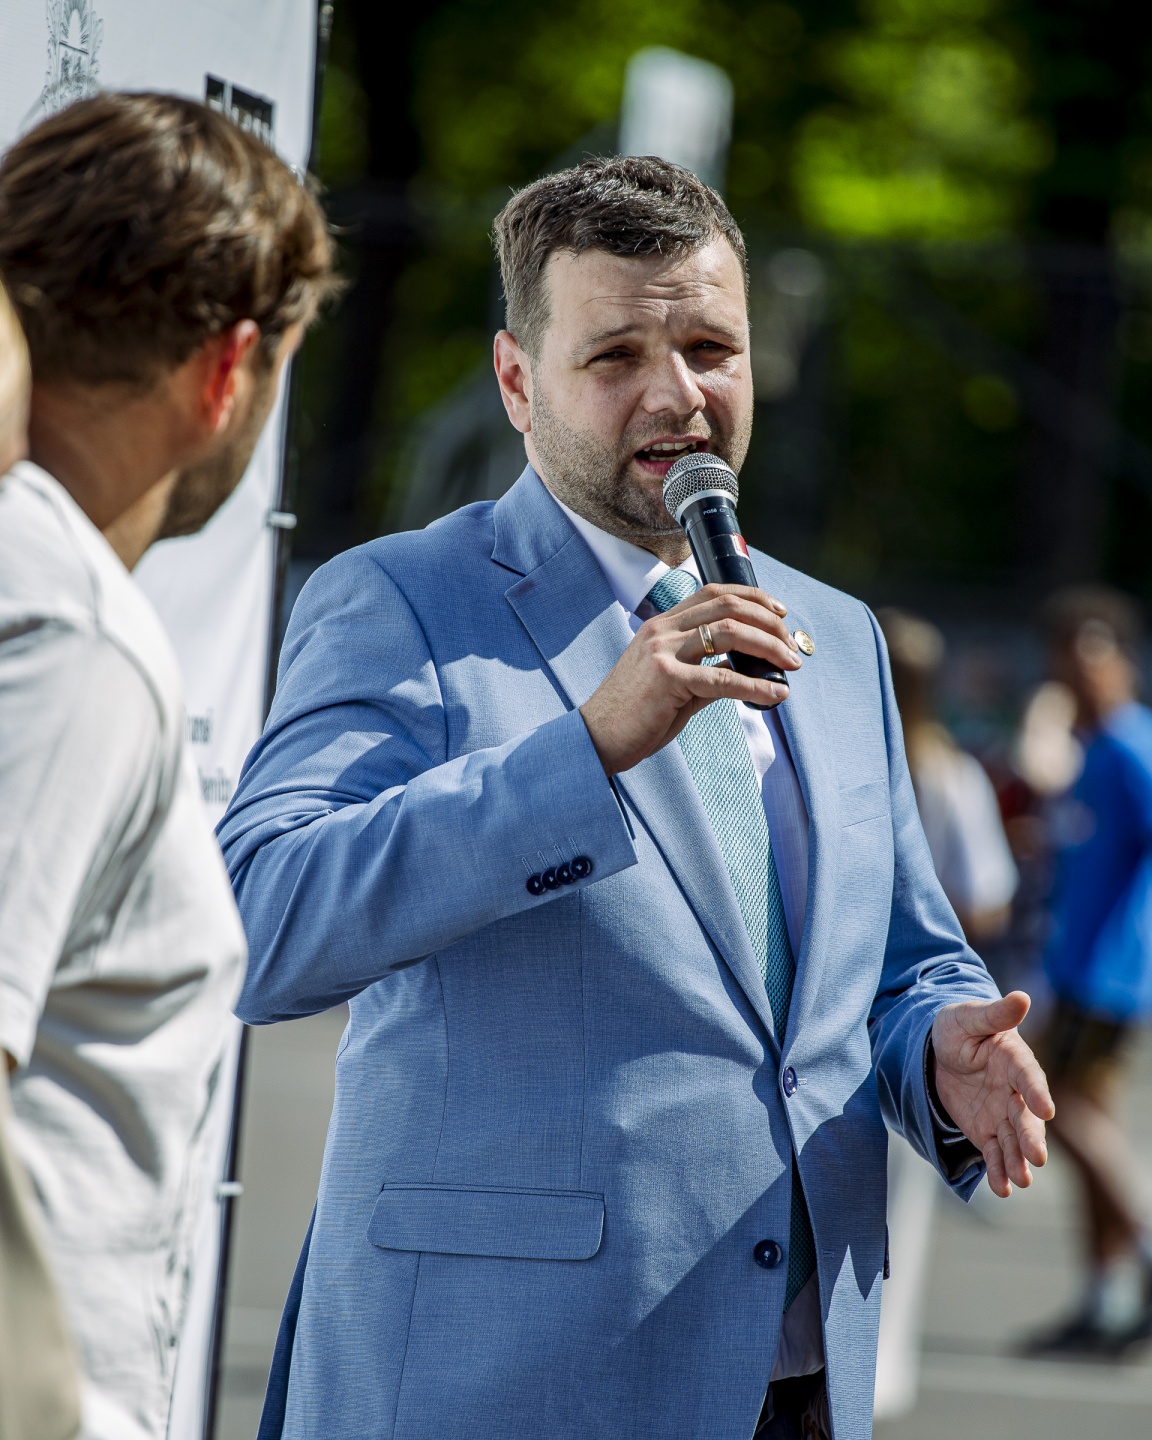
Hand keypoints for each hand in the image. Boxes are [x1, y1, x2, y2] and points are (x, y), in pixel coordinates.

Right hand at [579, 584, 801, 776]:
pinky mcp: (667, 679)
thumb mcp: (671, 681)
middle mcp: (661, 630)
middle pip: (728, 606)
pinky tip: (775, 694)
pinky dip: (756, 685)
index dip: (753, 597)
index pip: (713, 592)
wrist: (597, 737)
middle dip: (769, 622)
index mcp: (661, 625)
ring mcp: (662, 652)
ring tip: (790, 664)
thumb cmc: (634, 714)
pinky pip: (723, 677)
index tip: (780, 612)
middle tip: (791, 645)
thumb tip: (745, 669)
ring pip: (729, 632)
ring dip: (769, 646)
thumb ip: (705, 669)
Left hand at [932, 991, 1054, 1197]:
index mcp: (1014, 1059)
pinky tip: (1002, 1188)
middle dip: (1031, 1137)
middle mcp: (1014, 1091)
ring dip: (1017, 1161)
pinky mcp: (986, 1131)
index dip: (1036, 1091)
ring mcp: (1002, 1114)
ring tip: (1021, 1181)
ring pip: (1013, 1140)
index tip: (1046, 1108)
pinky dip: (998, 1171)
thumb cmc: (958, 1027)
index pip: (1029, 1076)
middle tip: (1037, 1158)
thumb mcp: (968, 1016)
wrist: (937, 1050)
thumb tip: (1022, 997)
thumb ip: (994, 1013)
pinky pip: (994, 1153)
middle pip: (1026, 1117)